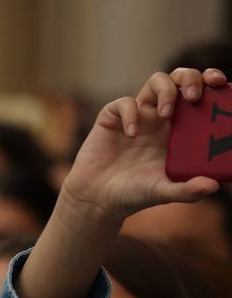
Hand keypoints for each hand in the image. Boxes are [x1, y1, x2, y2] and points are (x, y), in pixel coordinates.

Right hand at [62, 67, 225, 219]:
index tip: (221, 85)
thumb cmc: (134, 194)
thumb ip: (187, 190)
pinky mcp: (112, 117)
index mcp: (180, 129)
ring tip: (165, 114)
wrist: (97, 199)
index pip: (202, 94)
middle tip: (194, 97)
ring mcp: (138, 115)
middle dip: (192, 78)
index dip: (211, 83)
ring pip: (157, 81)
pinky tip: (131, 134)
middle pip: (181, 79)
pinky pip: (124, 103)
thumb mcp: (164, 192)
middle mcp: (161, 117)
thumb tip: (213, 185)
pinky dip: (130, 114)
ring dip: (166, 90)